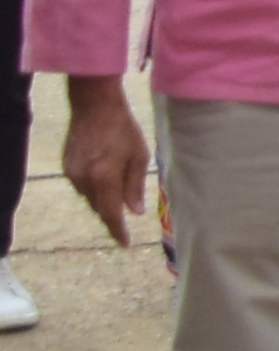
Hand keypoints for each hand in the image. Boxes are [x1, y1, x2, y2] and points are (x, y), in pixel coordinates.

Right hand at [59, 76, 144, 247]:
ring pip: (90, 198)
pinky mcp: (66, 166)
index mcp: (105, 178)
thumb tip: (134, 212)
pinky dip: (94, 187)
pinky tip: (104, 177)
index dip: (117, 230)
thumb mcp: (139, 156)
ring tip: (118, 193)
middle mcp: (85, 179)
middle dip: (112, 215)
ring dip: (103, 200)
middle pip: (99, 208)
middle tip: (124, 222)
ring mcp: (72, 173)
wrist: (94, 107)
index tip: (124, 243)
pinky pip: (82, 186)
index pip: (111, 213)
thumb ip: (135, 186)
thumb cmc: (123, 129)